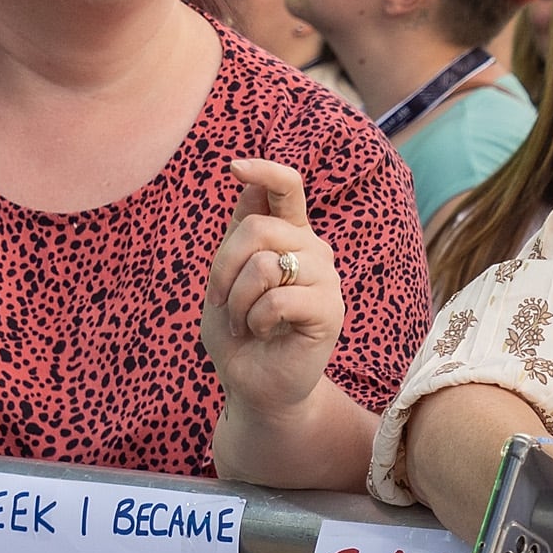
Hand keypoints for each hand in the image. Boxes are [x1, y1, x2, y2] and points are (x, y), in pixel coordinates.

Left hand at [202, 159, 341, 428]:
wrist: (253, 385)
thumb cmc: (239, 334)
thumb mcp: (225, 278)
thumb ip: (238, 233)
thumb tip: (245, 179)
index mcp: (290, 237)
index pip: (288, 188)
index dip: (265, 171)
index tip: (235, 167)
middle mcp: (313, 251)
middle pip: (259, 227)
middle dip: (223, 267)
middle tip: (222, 302)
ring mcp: (325, 279)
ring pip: (264, 264)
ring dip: (238, 300)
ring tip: (245, 323)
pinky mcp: (330, 311)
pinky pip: (279, 298)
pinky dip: (257, 319)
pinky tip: (264, 333)